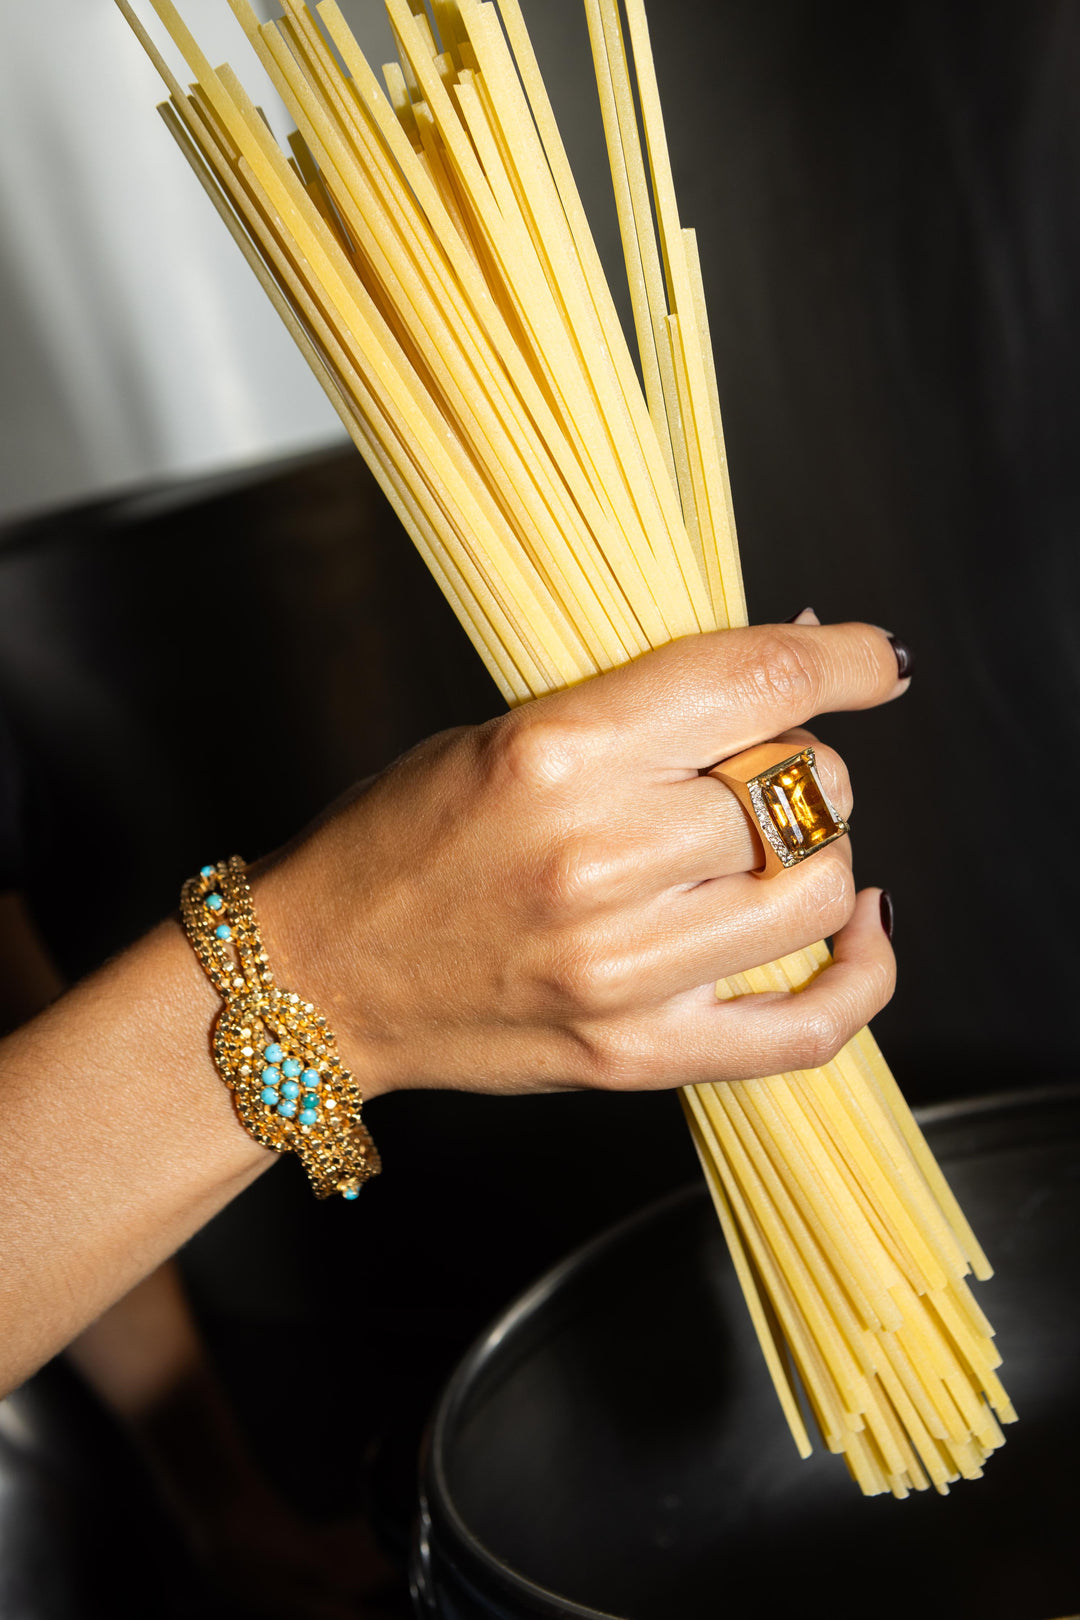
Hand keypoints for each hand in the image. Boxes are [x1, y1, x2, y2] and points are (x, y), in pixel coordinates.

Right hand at [256, 621, 907, 1097]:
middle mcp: (598, 861)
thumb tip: (786, 678)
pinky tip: (858, 930)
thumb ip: (640, 711)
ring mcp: (623, 970)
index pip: (755, 682)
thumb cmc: (395, 842)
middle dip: (803, 763)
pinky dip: (863, 974)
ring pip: (822, 891)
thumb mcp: (501, 734)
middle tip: (761, 768)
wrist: (316, 977)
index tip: (873, 660)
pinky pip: (810, 1027)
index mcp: (556, 756)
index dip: (845, 661)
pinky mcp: (638, 1052)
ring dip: (821, 853)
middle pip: (799, 787)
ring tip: (773, 846)